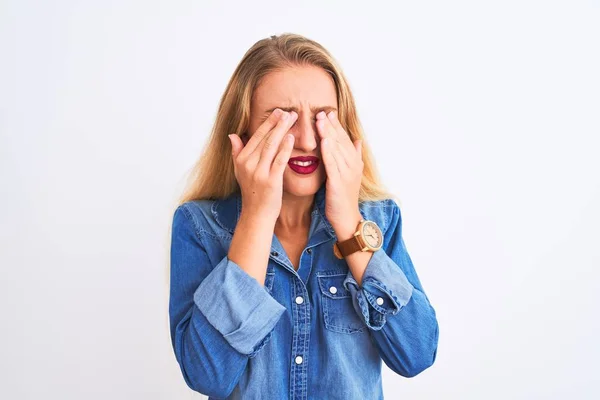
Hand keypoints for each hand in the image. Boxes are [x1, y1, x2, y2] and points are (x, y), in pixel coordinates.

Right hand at [228, 109, 297, 221]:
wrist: (257, 214)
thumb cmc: (252, 192)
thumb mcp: (240, 171)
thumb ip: (237, 152)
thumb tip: (232, 135)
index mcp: (241, 160)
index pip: (256, 136)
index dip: (268, 123)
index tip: (278, 111)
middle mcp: (248, 164)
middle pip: (265, 138)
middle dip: (277, 123)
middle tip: (289, 111)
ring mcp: (259, 173)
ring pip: (272, 146)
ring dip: (282, 130)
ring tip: (292, 119)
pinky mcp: (271, 181)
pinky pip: (279, 160)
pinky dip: (285, 148)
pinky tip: (292, 137)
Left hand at [316, 110, 363, 237]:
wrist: (346, 218)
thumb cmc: (344, 197)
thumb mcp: (351, 174)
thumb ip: (354, 156)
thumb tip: (357, 140)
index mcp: (354, 161)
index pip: (344, 139)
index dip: (336, 125)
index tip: (328, 112)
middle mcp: (352, 164)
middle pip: (340, 140)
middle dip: (331, 125)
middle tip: (322, 111)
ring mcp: (347, 172)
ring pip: (336, 149)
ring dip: (328, 133)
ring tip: (320, 120)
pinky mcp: (338, 181)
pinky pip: (333, 163)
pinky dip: (328, 151)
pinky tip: (323, 141)